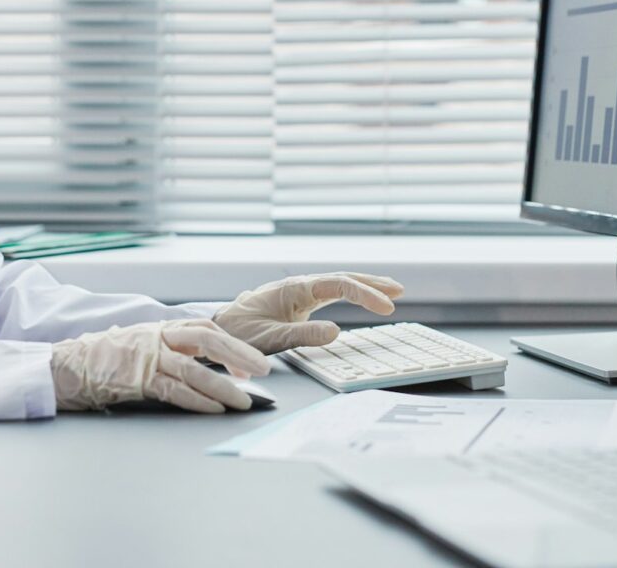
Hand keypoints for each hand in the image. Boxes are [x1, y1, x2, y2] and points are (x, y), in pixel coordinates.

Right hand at [50, 319, 269, 413]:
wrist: (60, 367)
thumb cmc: (96, 361)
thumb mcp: (134, 346)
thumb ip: (163, 352)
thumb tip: (195, 368)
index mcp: (157, 328)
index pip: (202, 328)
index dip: (230, 342)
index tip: (249, 361)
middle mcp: (155, 337)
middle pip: (207, 339)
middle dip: (239, 354)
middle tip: (263, 371)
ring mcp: (145, 357)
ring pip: (194, 368)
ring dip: (224, 386)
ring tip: (245, 401)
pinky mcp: (135, 379)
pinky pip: (173, 390)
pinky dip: (197, 400)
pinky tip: (214, 409)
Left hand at [213, 272, 404, 353]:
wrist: (217, 328)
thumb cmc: (238, 333)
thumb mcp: (270, 338)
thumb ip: (303, 334)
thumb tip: (337, 331)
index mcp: (294, 288)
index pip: (338, 285)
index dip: (365, 294)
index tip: (387, 307)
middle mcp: (299, 286)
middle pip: (343, 278)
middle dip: (371, 283)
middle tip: (400, 290)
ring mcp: (299, 292)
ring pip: (338, 283)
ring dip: (364, 285)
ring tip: (392, 291)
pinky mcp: (298, 302)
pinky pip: (330, 293)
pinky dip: (350, 293)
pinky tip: (361, 297)